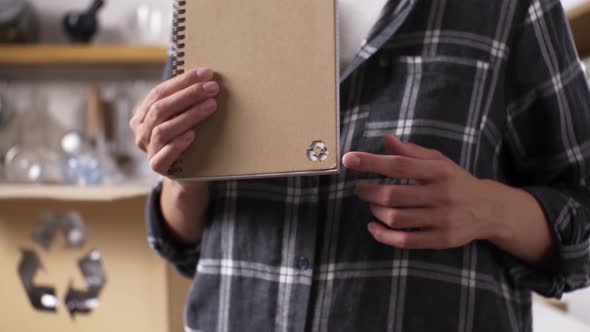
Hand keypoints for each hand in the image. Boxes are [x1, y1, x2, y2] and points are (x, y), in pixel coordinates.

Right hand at [129, 67, 219, 177]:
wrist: (190, 175)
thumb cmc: (189, 139)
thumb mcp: (185, 118)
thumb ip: (186, 102)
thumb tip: (207, 78)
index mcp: (144, 114)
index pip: (160, 92)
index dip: (183, 81)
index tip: (207, 73)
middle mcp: (141, 132)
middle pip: (161, 109)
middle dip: (189, 95)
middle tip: (213, 88)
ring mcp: (148, 150)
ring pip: (163, 130)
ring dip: (188, 116)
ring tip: (210, 106)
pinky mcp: (158, 167)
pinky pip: (162, 157)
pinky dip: (176, 145)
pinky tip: (192, 135)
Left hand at [342, 135, 499, 249]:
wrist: (490, 209)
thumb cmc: (456, 181)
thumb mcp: (439, 161)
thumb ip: (411, 152)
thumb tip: (385, 139)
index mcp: (439, 171)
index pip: (398, 165)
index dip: (371, 162)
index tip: (349, 159)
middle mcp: (441, 194)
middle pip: (393, 195)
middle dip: (368, 191)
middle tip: (361, 188)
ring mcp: (442, 219)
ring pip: (396, 218)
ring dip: (376, 211)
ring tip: (372, 205)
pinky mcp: (441, 239)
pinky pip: (405, 240)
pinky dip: (383, 235)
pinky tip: (374, 227)